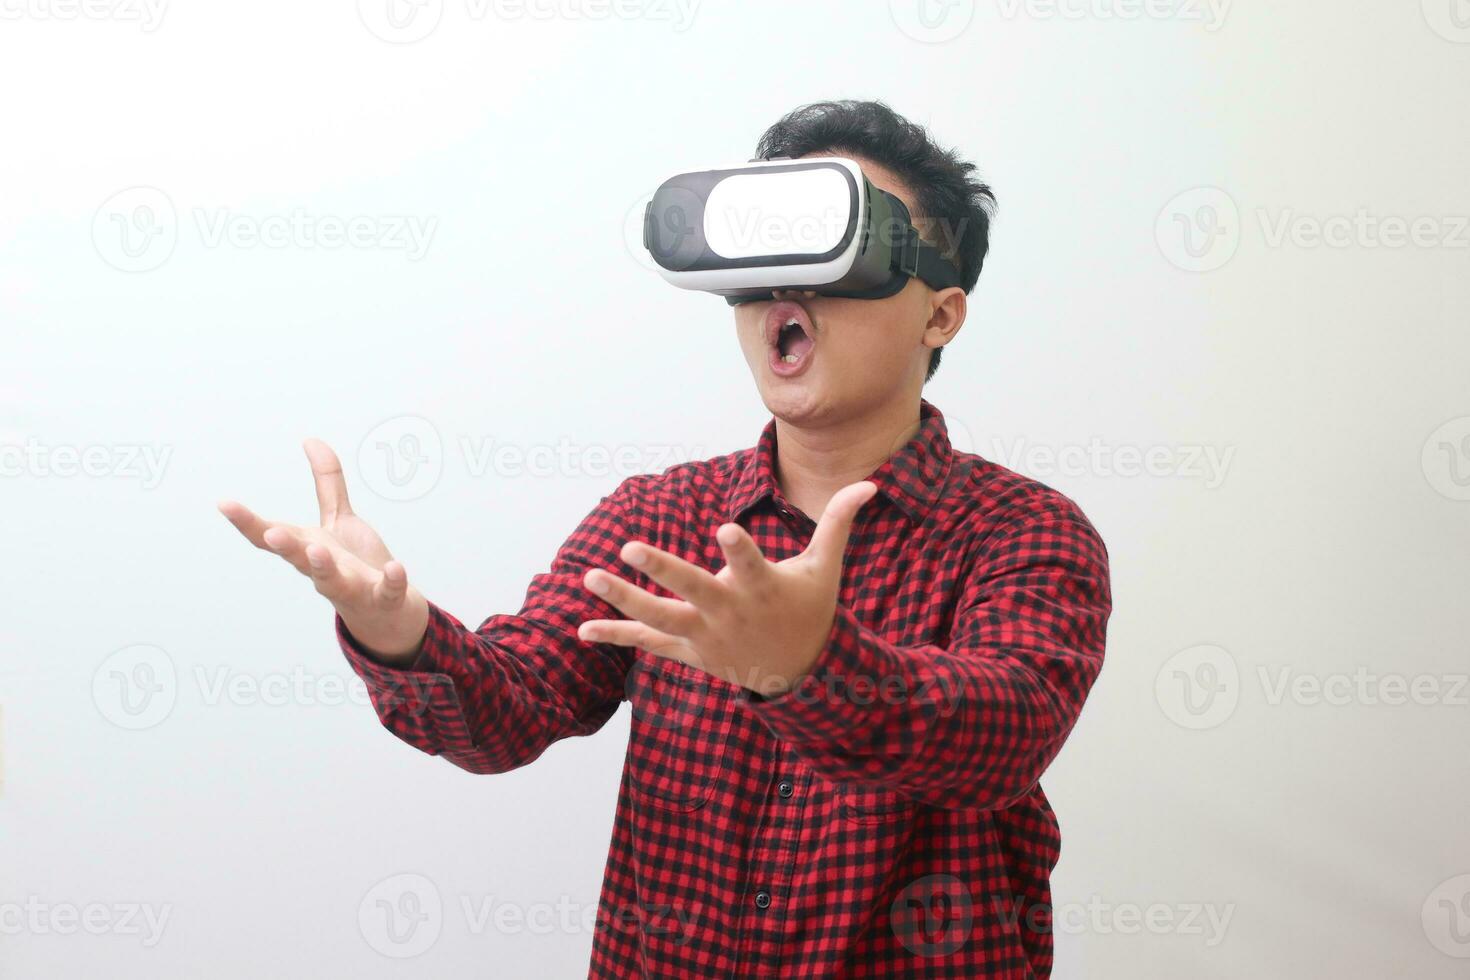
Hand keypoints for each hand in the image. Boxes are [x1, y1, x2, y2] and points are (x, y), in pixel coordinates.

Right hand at [218, 439, 429, 661]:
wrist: (385, 612)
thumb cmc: (353, 564)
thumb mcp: (338, 519)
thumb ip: (327, 483)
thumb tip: (311, 441)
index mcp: (308, 549)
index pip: (271, 537)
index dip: (247, 522)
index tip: (225, 503)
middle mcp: (323, 570)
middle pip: (298, 559)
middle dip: (285, 546)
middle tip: (271, 533)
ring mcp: (352, 586)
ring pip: (333, 580)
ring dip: (324, 566)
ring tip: (317, 550)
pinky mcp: (383, 596)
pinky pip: (387, 589)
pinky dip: (392, 580)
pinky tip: (395, 567)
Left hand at [576, 481, 877, 693]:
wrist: (801, 677)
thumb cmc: (810, 609)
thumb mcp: (827, 568)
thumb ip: (839, 522)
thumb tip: (869, 483)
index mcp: (764, 588)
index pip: (751, 565)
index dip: (739, 549)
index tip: (724, 530)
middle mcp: (731, 613)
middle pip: (693, 590)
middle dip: (661, 570)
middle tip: (629, 548)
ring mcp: (707, 636)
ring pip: (660, 618)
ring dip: (623, 601)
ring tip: (590, 577)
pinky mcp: (691, 652)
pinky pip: (649, 644)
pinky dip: (616, 635)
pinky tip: (581, 629)